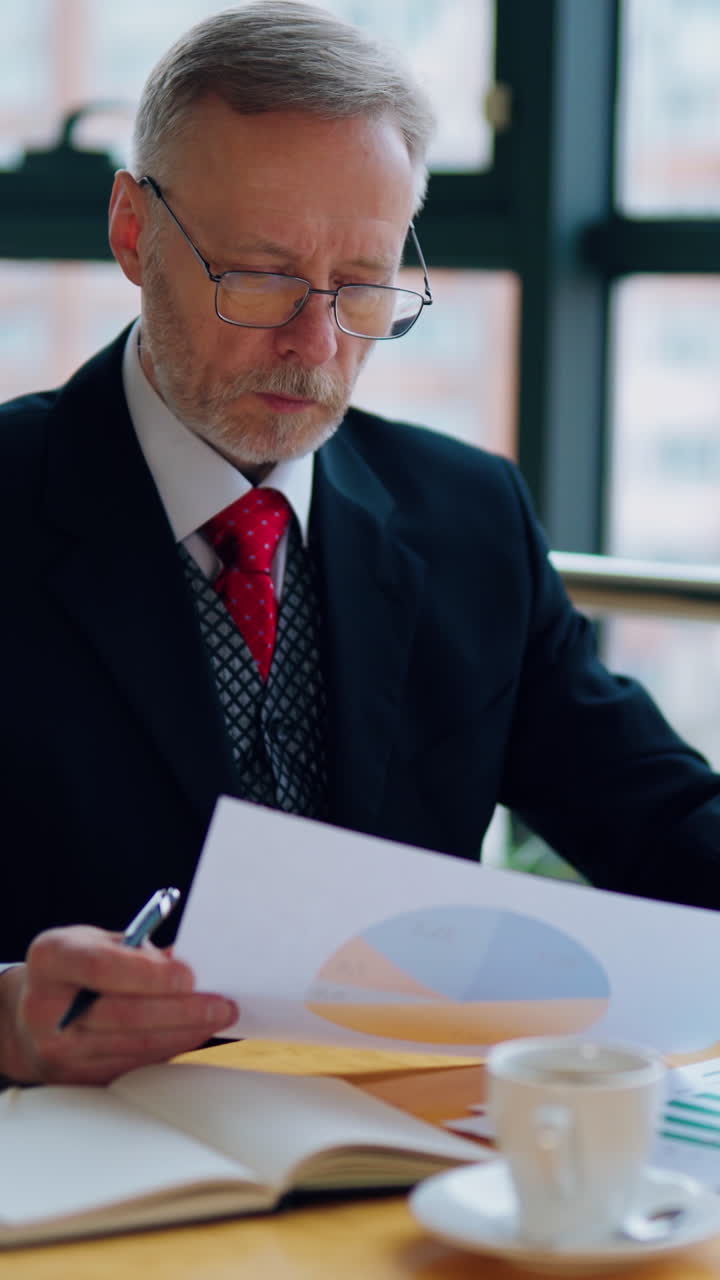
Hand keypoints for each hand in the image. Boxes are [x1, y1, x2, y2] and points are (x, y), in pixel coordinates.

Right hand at [0, 926, 238, 1084]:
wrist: (28, 1015)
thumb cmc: (76, 969)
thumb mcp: (97, 942)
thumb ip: (138, 951)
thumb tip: (194, 961)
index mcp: (52, 959)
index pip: (101, 967)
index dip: (148, 974)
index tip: (190, 975)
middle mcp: (45, 1007)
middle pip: (122, 1014)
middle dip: (180, 1010)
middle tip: (221, 1004)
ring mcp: (57, 1049)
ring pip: (132, 1045)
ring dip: (183, 1033)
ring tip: (217, 1018)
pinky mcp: (74, 1078)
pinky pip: (131, 1065)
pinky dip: (168, 1049)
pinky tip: (192, 1035)